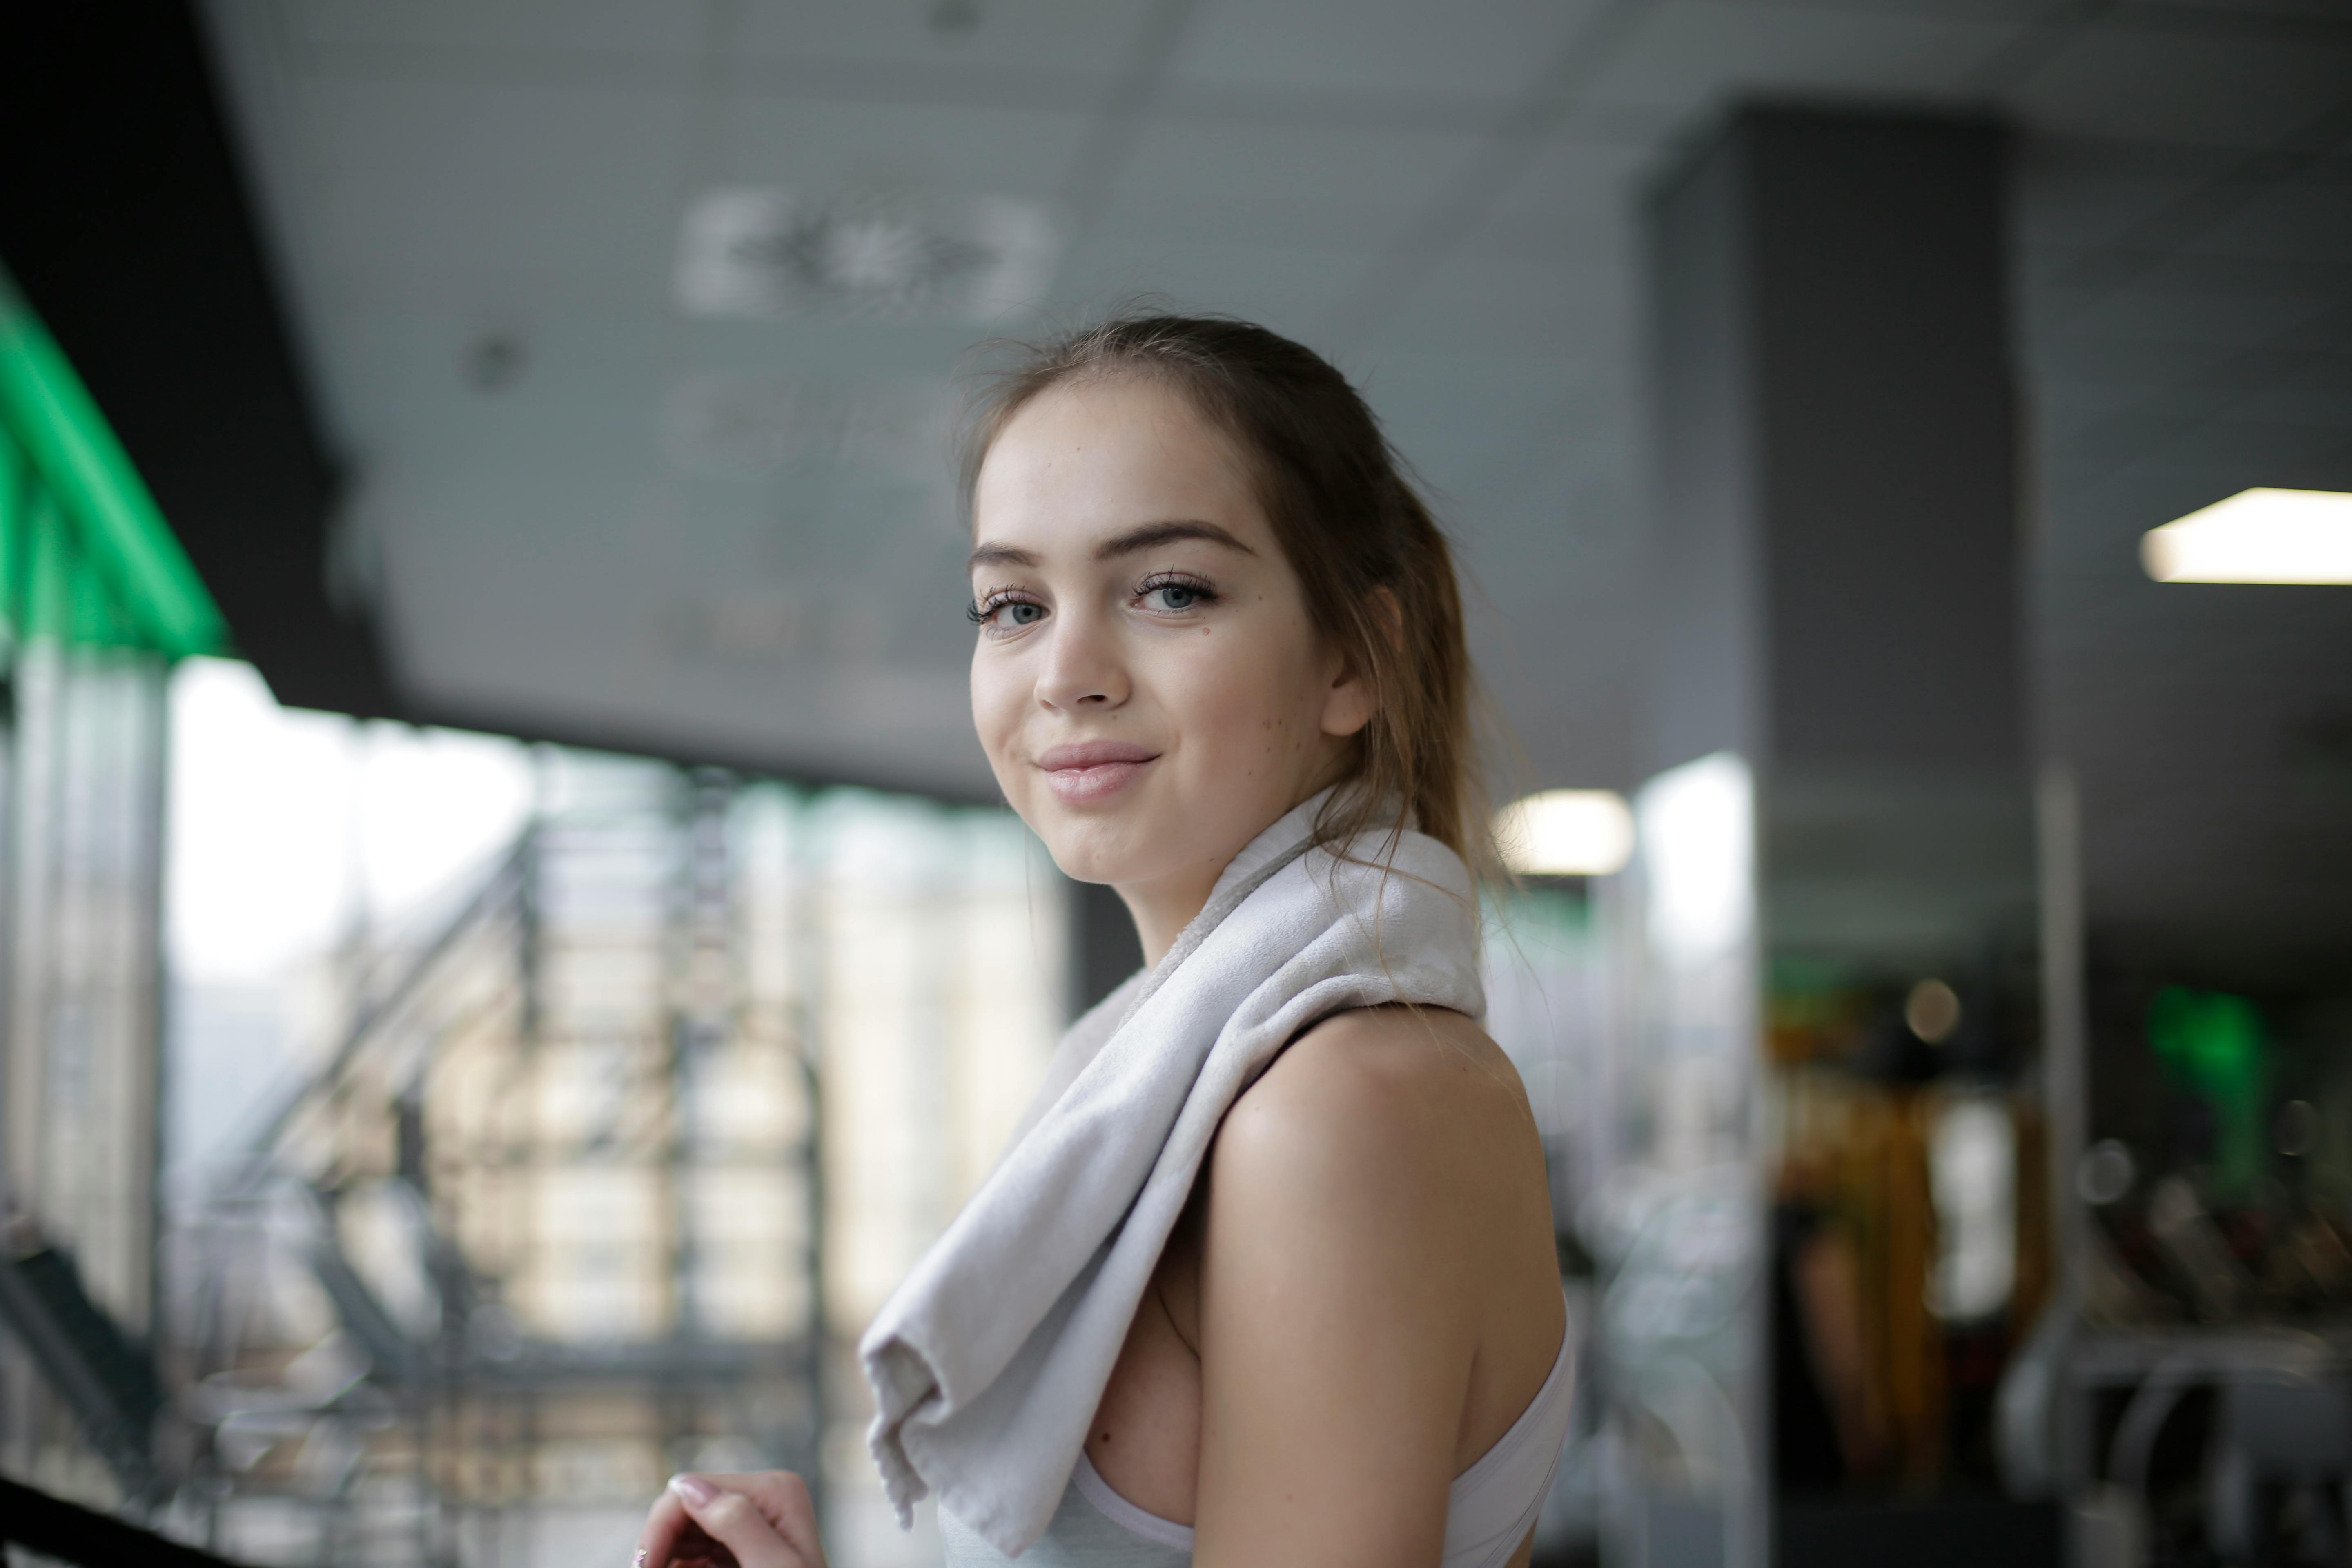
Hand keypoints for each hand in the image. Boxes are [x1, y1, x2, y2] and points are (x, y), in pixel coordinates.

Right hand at [634, 1471, 826, 1567]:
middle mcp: (763, 1498)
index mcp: (773, 1491)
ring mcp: (752, 1523)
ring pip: (685, 1532)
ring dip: (666, 1557)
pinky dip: (682, 1566)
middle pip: (685, 1510)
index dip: (659, 1529)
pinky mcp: (741, 1549)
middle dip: (659, 1545)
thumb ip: (735, 1522)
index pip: (692, 1490)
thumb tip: (686, 1486)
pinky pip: (696, 1552)